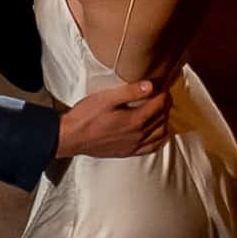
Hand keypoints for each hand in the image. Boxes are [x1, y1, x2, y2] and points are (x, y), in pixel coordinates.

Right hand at [56, 82, 174, 159]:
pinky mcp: (128, 152)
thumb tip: (151, 85)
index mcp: (135, 120)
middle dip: (165, 104)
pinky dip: (160, 138)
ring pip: (160, 133)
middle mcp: (139, 134)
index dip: (164, 93)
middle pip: (162, 117)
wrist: (71, 137)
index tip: (162, 86)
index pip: (159, 104)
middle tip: (162, 94)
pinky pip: (152, 147)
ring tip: (160, 110)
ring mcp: (134, 145)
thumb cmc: (86, 116)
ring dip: (164, 120)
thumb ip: (130, 92)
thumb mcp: (106, 98)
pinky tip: (158, 132)